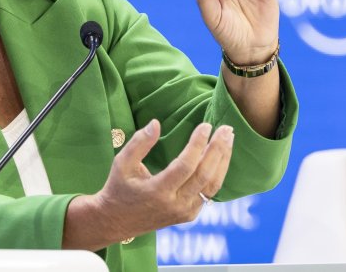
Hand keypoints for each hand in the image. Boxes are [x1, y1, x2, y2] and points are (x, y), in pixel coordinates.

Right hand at [64, 120, 233, 248]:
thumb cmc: (119, 187)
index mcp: (157, 192)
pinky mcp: (189, 215)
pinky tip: (221, 155)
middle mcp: (174, 205)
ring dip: (223, 160)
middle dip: (218, 149)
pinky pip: (209, 193)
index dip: (197, 144)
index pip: (185, 166)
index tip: (206, 125)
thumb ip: (139, 143)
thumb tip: (156, 123)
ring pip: (212, 185)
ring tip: (229, 138)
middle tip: (226, 128)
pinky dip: (218, 173)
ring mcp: (184, 212)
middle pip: (204, 175)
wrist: (117, 221)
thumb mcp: (122, 163)